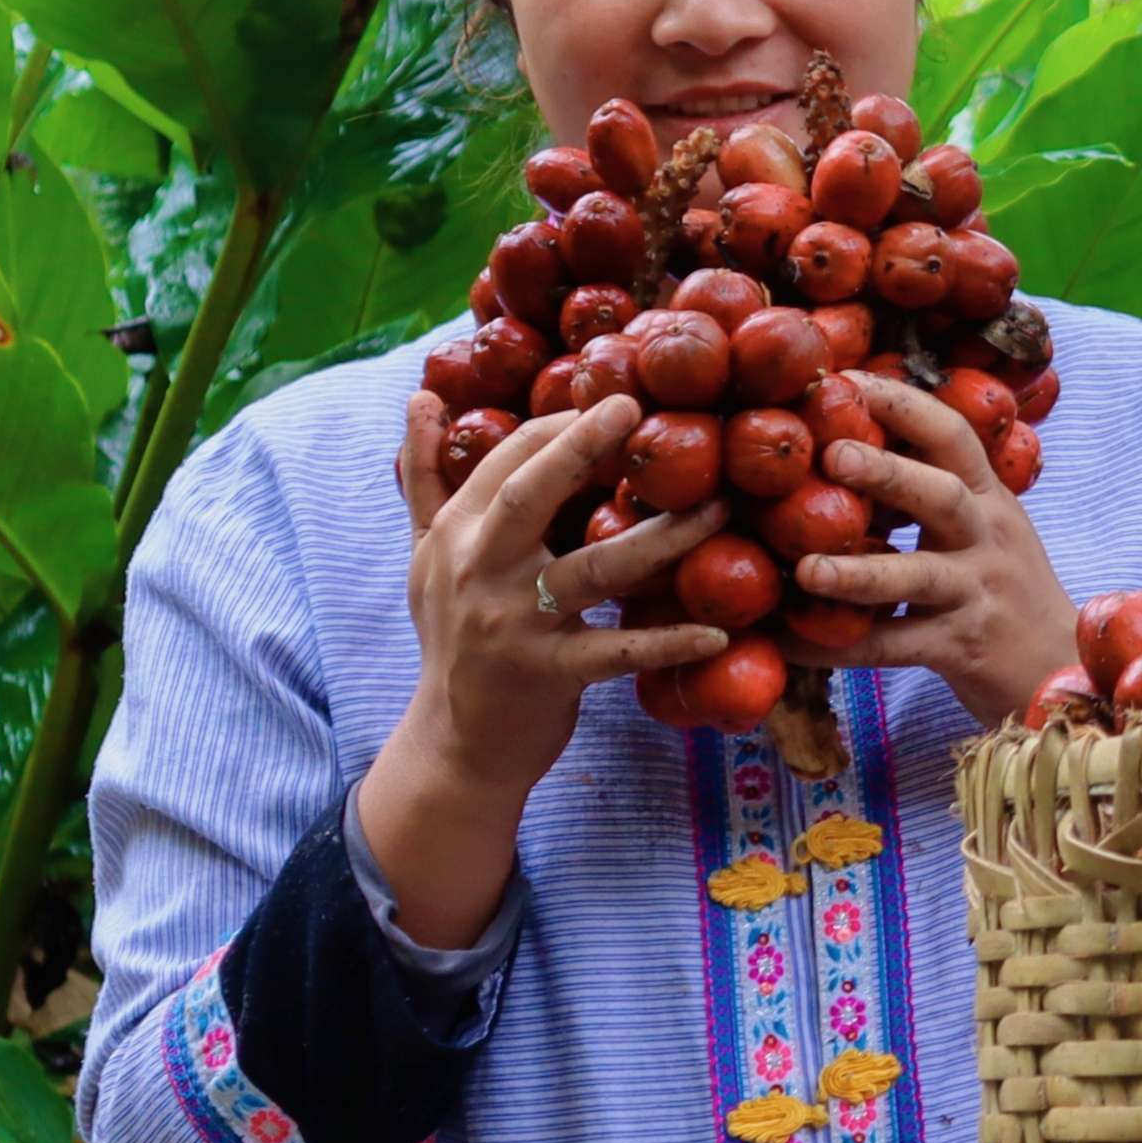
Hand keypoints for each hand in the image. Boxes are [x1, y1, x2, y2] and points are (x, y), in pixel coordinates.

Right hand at [358, 389, 726, 943]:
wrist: (457, 743)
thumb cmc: (453, 638)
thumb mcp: (425, 557)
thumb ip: (425, 479)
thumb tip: (421, 399)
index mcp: (455, 537)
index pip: (504, 463)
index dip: (556, 426)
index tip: (613, 401)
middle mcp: (478, 573)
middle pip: (530, 496)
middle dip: (581, 447)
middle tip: (637, 409)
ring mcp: (515, 625)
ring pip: (596, 568)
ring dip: (663, 536)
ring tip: (720, 508)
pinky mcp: (550, 675)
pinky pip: (619, 651)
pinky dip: (669, 642)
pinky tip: (718, 631)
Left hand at [788, 369, 1076, 728]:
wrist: (1059, 669)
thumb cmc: (1002, 591)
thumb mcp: (987, 530)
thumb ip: (935, 491)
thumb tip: (846, 444)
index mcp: (989, 499)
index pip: (952, 435)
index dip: (901, 403)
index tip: (844, 380)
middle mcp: (988, 538)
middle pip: (942, 495)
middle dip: (888, 471)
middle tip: (833, 453)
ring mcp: (978, 594)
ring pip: (918, 576)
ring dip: (860, 572)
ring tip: (807, 569)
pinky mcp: (961, 649)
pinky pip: (893, 646)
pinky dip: (837, 645)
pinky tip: (788, 642)